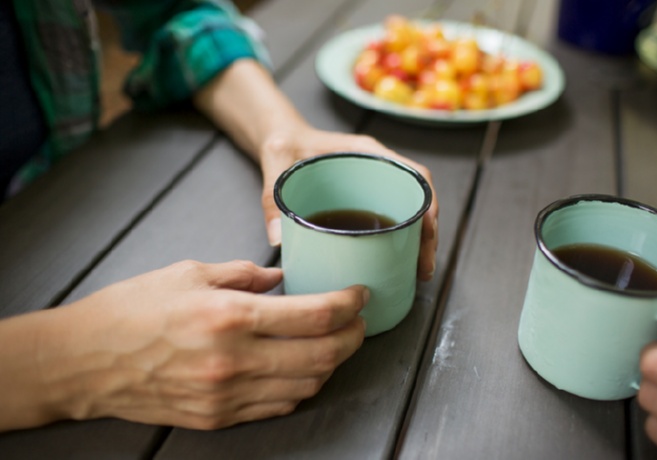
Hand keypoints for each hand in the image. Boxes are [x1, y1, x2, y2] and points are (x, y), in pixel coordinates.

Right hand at [0, 260, 366, 430]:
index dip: (348, 305)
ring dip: (331, 364)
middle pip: (321, 356)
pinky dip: (300, 386)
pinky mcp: (218, 417)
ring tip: (335, 343)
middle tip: (358, 321)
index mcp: (229, 316)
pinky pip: (278, 406)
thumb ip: (243, 274)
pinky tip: (301, 368)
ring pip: (305, 385)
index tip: (359, 295)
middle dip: (352, 337)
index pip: (314, 316)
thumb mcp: (189, 272)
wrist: (83, 362)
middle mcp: (234, 360)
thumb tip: (279, 280)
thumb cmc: (131, 310)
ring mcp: (227, 395)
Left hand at [193, 60, 438, 280]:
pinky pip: (388, 221)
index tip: (428, 232)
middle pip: (417, 199)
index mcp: (367, 153)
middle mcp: (378, 169)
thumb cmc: (283, 143)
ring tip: (417, 273)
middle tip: (424, 268)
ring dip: (418, 242)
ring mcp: (374, 187)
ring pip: (408, 213)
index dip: (427, 202)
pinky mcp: (363, 202)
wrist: (281, 142)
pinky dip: (398, 242)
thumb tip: (279, 240)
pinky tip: (396, 265)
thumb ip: (273, 195)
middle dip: (428, 234)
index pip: (413, 174)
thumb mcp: (277, 161)